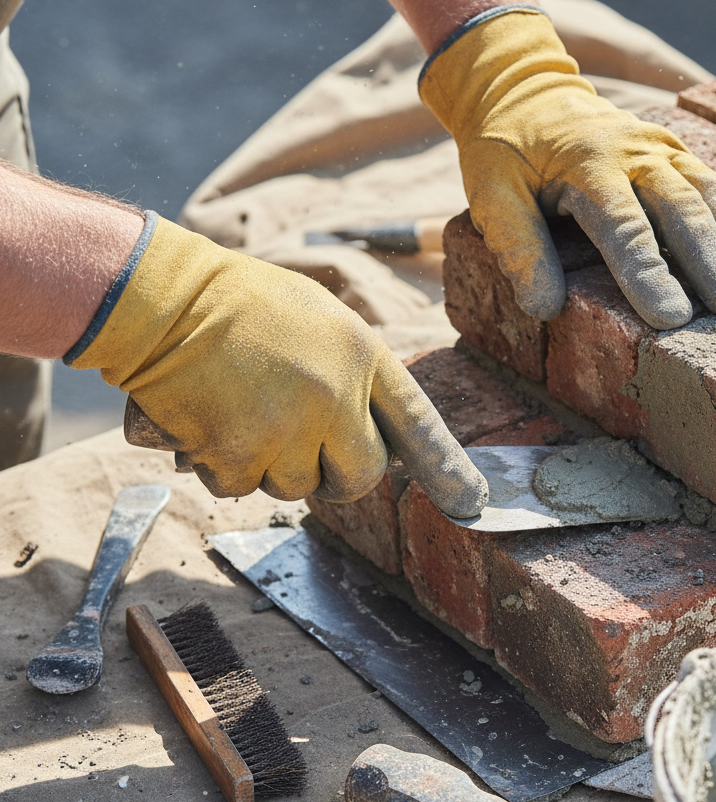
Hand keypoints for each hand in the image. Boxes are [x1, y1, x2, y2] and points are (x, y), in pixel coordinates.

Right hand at [68, 214, 487, 515]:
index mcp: (362, 355)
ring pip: (294, 486)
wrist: (159, 300)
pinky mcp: (237, 456)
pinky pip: (241, 487)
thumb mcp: (322, 319)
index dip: (446, 467)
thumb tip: (372, 437)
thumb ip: (353, 374)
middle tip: (306, 444)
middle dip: (336, 474)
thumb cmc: (240, 304)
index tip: (471, 501)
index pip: (417, 423)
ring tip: (243, 408)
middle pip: (359, 478)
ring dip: (271, 464)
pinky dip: (223, 465)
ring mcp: (288, 430)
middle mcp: (335, 398)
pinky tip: (210, 418)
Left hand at [420, 9, 715, 328]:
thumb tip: (544, 308)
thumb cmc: (506, 151)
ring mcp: (663, 148)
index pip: (624, 227)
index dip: (649, 274)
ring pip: (711, 195)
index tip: (672, 318)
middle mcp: (637, 152)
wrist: (525, 88)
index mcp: (589, 165)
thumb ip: (518, 248)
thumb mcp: (492, 195)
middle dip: (712, 262)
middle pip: (683, 211)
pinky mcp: (677, 152)